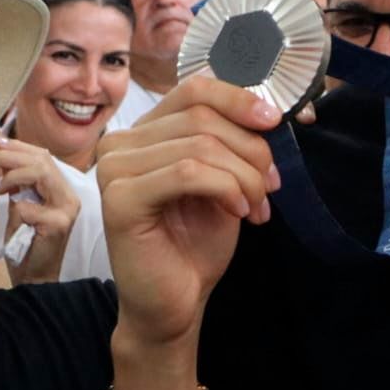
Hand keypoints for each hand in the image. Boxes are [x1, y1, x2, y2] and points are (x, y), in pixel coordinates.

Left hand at [0, 137, 81, 283]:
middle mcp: (68, 196)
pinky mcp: (59, 225)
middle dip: (12, 155)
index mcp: (60, 189)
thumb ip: (14, 184)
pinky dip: (16, 208)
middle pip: (43, 161)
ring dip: (13, 175)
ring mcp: (66, 210)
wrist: (34, 277)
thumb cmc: (26, 243)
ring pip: (42, 174)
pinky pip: (31, 207)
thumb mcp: (19, 206)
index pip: (44, 157)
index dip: (20, 146)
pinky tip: (10, 214)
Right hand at [96, 75, 282, 348]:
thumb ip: (232, 141)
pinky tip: (238, 212)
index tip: (275, 122)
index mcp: (145, 131)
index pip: (194, 89)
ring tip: (257, 206)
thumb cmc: (197, 241)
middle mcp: (120, 143)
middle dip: (250, 149)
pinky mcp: (120, 200)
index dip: (239, 99)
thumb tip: (267, 111)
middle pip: (202, 117)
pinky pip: (187, 173)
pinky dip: (225, 188)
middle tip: (270, 185)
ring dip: (244, 175)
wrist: (176, 301)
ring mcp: (114, 169)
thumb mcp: (225, 178)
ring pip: (200, 146)